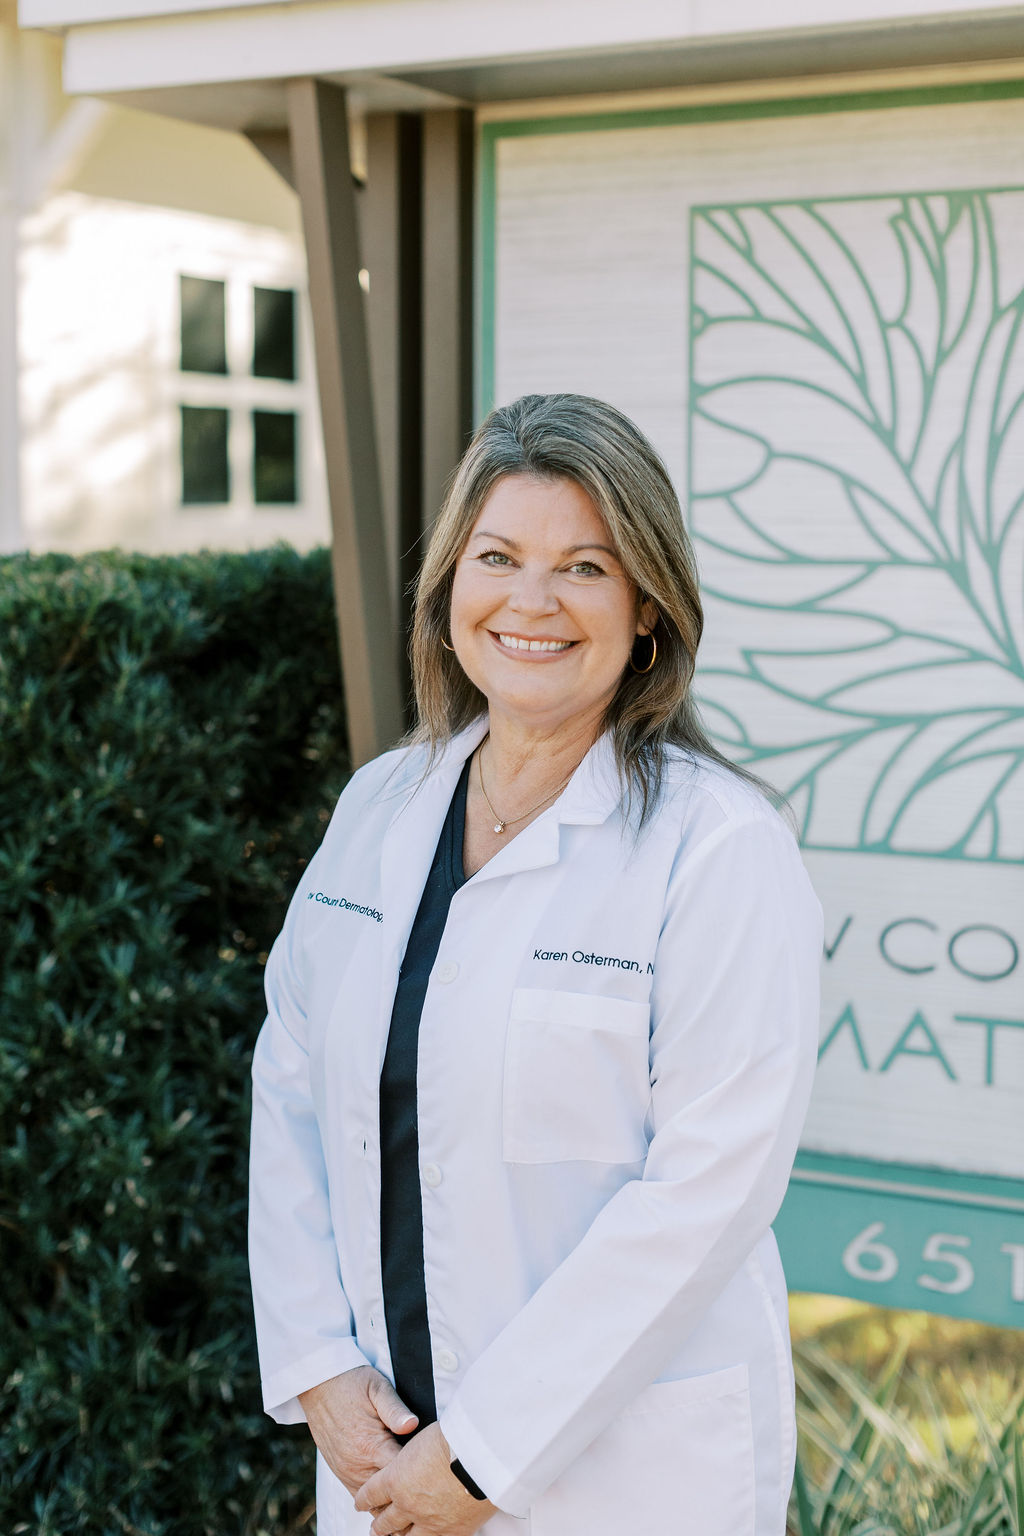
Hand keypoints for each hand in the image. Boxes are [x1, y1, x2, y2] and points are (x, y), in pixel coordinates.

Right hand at [298, 1366, 417, 1497]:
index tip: (433, 1467)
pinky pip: (359, 1495)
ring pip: (374, 1502)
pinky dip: (375, 1496)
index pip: (402, 1476)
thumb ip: (396, 1409)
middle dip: (409, 1490)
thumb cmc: (352, 1382)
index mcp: (370, 1446)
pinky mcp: (340, 1472)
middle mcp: (356, 1465)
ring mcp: (346, 1472)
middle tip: (427, 1479)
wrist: (318, 1383)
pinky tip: (389, 1486)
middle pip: (390, 1495)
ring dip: (391, 1496)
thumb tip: (413, 1425)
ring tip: (410, 1485)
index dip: (420, 1475)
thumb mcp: (378, 1388)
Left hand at [355, 1422, 495, 1535]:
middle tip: (376, 1527)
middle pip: (384, 1522)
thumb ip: (415, 1454)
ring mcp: (428, 1521)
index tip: (360, 1503)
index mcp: (394, 1478)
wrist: (479, 1456)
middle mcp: (407, 1504)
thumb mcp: (423, 1437)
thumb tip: (420, 1452)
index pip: (371, 1494)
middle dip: (379, 1525)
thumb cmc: (453, 1437)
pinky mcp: (451, 1532)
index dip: (364, 1499)